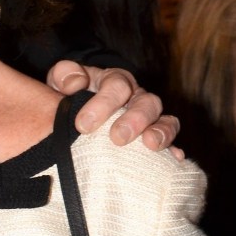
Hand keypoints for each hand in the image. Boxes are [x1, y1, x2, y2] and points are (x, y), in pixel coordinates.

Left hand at [46, 60, 180, 153]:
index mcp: (115, 82)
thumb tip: (75, 84)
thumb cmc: (70, 97)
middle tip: (117, 138)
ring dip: (161, 132)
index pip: (116, 86)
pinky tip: (175, 158)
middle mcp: (136, 98)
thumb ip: (64, 76)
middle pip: (146, 102)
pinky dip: (173, 150)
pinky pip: (171, 142)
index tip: (83, 125)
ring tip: (150, 145)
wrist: (78, 111)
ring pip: (165, 120)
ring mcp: (149, 119)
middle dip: (134, 119)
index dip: (103, 103)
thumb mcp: (61, 82)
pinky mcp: (155, 139)